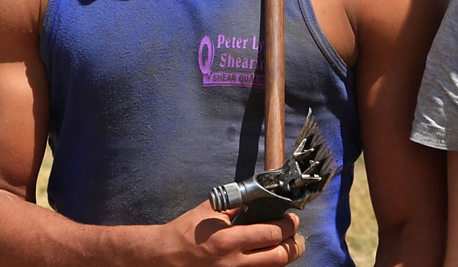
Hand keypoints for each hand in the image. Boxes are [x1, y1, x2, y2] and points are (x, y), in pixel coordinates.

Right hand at [160, 201, 303, 265]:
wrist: (165, 257)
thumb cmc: (186, 232)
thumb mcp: (210, 211)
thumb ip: (236, 205)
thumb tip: (261, 197)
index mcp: (229, 240)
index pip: (272, 234)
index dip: (287, 225)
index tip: (290, 218)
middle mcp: (234, 263)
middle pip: (280, 257)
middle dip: (292, 244)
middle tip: (292, 234)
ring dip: (281, 256)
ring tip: (281, 244)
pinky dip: (266, 265)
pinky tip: (263, 256)